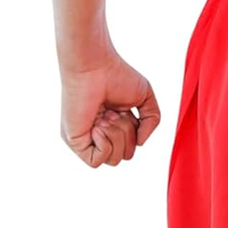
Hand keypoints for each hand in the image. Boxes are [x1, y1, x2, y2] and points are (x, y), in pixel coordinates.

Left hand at [59, 49, 160, 167]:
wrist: (94, 66)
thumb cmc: (117, 75)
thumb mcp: (145, 98)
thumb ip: (152, 121)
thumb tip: (140, 143)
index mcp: (114, 125)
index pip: (131, 147)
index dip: (135, 131)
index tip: (124, 110)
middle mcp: (99, 134)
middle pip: (125, 156)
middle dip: (127, 134)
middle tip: (115, 113)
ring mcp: (86, 139)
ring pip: (113, 161)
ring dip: (116, 137)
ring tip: (105, 117)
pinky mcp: (75, 142)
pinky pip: (96, 161)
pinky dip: (104, 145)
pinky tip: (97, 126)